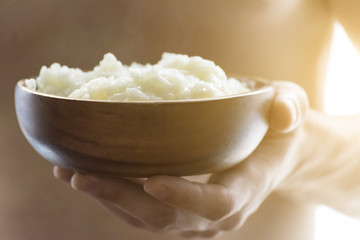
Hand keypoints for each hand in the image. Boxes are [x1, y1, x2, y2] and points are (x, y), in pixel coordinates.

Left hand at [54, 80, 308, 237]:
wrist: (271, 153)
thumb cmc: (278, 130)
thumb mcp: (290, 109)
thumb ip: (290, 108)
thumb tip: (283, 112)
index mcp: (245, 188)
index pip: (214, 202)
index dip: (185, 195)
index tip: (150, 179)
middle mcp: (217, 214)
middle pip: (167, 216)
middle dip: (122, 198)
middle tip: (81, 176)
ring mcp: (194, 217)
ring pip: (147, 218)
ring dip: (107, 199)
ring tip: (69, 173)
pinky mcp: (178, 210)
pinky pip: (141, 210)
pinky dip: (113, 195)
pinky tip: (85, 175)